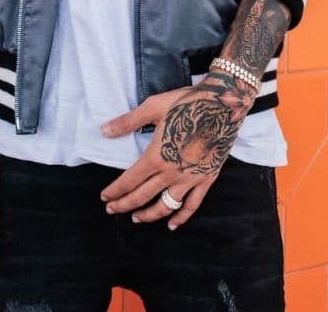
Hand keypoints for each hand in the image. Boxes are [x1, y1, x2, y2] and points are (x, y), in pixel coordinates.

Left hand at [99, 77, 254, 229]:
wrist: (223, 104)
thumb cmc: (186, 102)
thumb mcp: (153, 107)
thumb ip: (128, 122)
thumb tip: (103, 130)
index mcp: (156, 156)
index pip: (129, 181)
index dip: (115, 191)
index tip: (105, 197)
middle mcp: (172, 172)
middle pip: (142, 196)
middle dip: (124, 205)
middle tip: (112, 209)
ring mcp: (190, 178)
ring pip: (165, 206)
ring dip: (148, 215)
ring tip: (137, 218)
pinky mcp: (206, 178)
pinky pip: (192, 205)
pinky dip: (181, 217)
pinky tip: (172, 224)